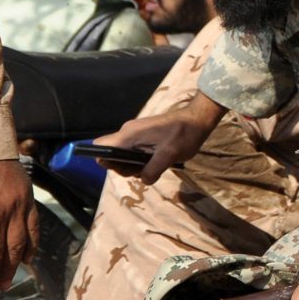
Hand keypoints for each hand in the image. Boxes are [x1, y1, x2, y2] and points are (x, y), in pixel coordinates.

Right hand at [103, 96, 224, 181]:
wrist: (197, 120)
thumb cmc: (184, 134)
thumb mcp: (169, 155)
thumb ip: (152, 169)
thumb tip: (144, 180)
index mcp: (129, 134)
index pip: (101, 145)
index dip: (103, 159)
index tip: (120, 167)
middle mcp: (128, 133)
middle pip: (112, 155)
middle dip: (124, 168)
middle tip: (144, 170)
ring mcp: (136, 135)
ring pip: (124, 156)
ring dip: (134, 166)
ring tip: (153, 166)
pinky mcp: (144, 138)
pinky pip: (134, 152)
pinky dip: (141, 161)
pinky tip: (156, 163)